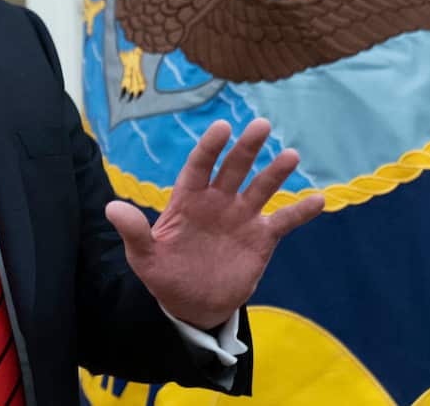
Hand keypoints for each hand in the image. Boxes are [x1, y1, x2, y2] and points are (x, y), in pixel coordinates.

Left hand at [104, 118, 323, 330]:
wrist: (192, 304)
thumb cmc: (164, 274)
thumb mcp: (143, 257)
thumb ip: (133, 231)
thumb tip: (111, 207)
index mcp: (188, 200)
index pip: (199, 166)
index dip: (210, 147)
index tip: (221, 127)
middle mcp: (217, 202)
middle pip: (233, 169)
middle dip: (246, 148)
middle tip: (261, 125)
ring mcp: (241, 217)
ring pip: (261, 188)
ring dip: (276, 172)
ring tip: (291, 155)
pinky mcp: (261, 238)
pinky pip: (284, 221)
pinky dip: (301, 211)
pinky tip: (318, 199)